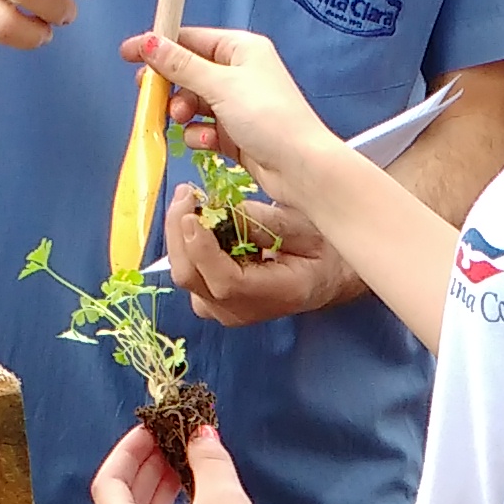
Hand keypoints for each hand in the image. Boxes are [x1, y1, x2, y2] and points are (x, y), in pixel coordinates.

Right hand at [133, 19, 339, 207]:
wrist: (300, 168)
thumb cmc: (270, 118)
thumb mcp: (219, 84)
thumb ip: (180, 65)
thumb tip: (149, 42)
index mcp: (241, 49)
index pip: (191, 39)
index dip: (159, 46)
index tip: (130, 54)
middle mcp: (240, 73)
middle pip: (189, 72)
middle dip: (171, 86)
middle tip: (151, 94)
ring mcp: (238, 104)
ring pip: (194, 102)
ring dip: (184, 113)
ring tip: (183, 120)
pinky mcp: (237, 133)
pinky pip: (205, 128)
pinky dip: (200, 135)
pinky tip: (206, 142)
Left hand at [160, 180, 362, 321]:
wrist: (324, 279)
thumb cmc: (322, 252)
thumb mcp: (305, 229)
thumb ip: (267, 222)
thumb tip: (225, 210)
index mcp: (273, 295)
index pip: (225, 281)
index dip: (203, 248)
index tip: (192, 213)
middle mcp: (240, 311)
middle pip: (192, 277)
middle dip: (180, 231)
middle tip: (186, 192)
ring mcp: (222, 309)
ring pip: (185, 274)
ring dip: (180, 234)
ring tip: (191, 199)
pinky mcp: (211, 301)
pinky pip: (190, 272)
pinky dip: (187, 243)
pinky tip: (199, 220)